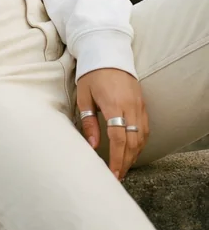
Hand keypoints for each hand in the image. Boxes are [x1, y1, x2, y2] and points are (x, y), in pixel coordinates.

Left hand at [77, 67, 149, 181]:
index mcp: (113, 105)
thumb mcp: (84, 96)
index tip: (112, 173)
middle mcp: (130, 107)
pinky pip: (145, 129)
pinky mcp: (143, 104)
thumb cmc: (91, 74)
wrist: (108, 53)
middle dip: (125, 162)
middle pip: (132, 142)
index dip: (116, 159)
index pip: (118, 139)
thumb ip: (89, 122)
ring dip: (133, 155)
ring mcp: (139, 106)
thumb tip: (92, 146)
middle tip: (117, 176)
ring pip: (141, 137)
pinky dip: (140, 143)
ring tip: (123, 167)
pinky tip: (132, 151)